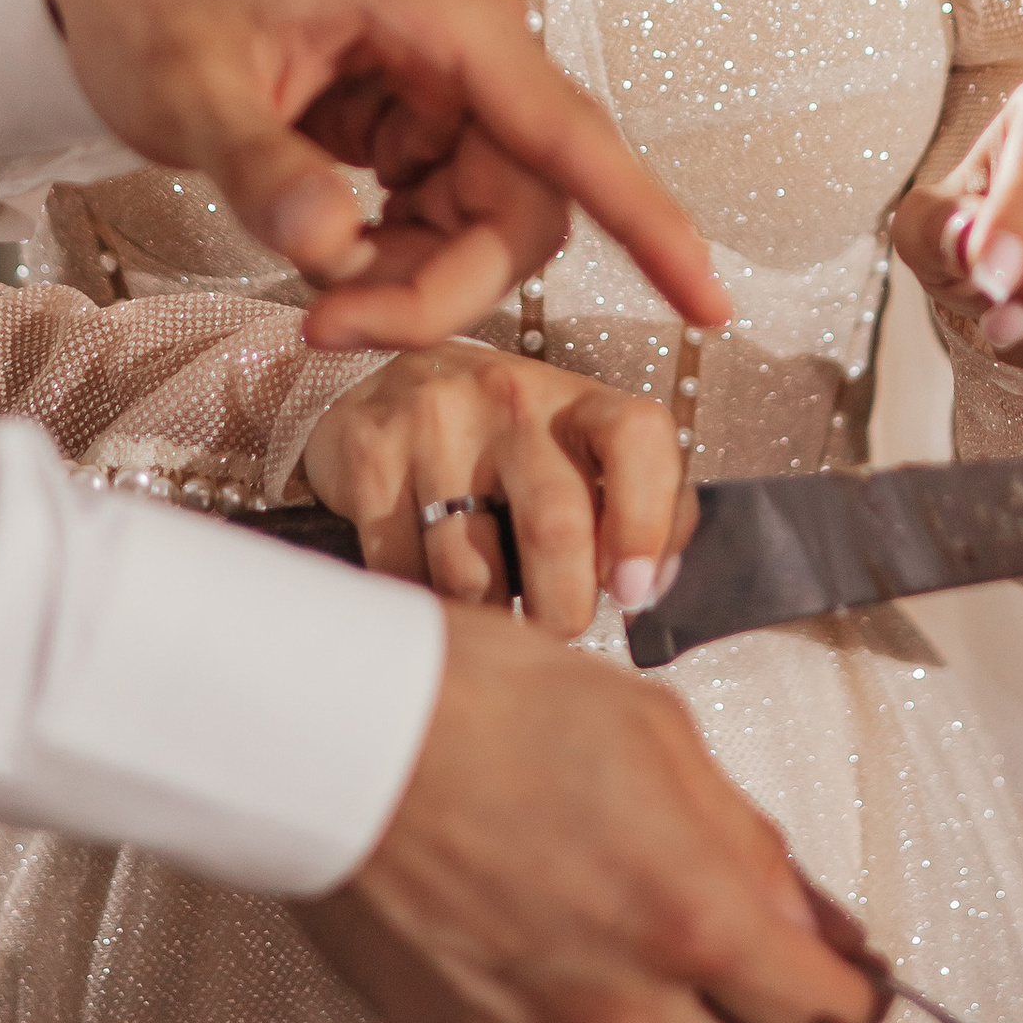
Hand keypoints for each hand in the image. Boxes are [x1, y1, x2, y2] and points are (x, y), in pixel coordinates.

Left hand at [42, 0, 725, 352]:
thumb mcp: (189, 88)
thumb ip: (260, 170)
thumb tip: (327, 244)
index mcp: (438, 9)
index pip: (568, 129)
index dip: (646, 219)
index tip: (705, 299)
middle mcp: (467, 44)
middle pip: (528, 205)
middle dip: (442, 287)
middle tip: (328, 321)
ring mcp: (450, 87)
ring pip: (492, 226)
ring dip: (413, 282)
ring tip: (310, 282)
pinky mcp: (423, 124)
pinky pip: (450, 221)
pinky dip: (395, 263)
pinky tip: (328, 252)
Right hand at [301, 343, 691, 638]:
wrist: (388, 394)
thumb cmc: (505, 445)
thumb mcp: (579, 455)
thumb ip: (639, 508)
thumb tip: (653, 587)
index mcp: (577, 399)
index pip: (637, 437)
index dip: (646, 522)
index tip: (633, 591)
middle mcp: (508, 395)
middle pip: (554, 524)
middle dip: (561, 607)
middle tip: (555, 628)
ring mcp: (433, 418)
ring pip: (471, 568)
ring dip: (485, 614)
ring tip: (485, 600)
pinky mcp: (369, 449)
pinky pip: (402, 569)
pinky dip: (422, 600)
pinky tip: (427, 579)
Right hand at [301, 607, 891, 1022]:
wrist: (338, 736)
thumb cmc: (486, 704)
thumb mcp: (657, 733)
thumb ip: (747, 842)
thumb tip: (807, 917)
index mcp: (696, 919)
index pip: (825, 1016)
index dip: (850, 996)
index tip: (847, 979)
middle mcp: (629, 1007)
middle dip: (759, 1009)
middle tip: (727, 938)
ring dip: (655, 1012)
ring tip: (598, 909)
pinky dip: (561, 1014)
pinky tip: (526, 930)